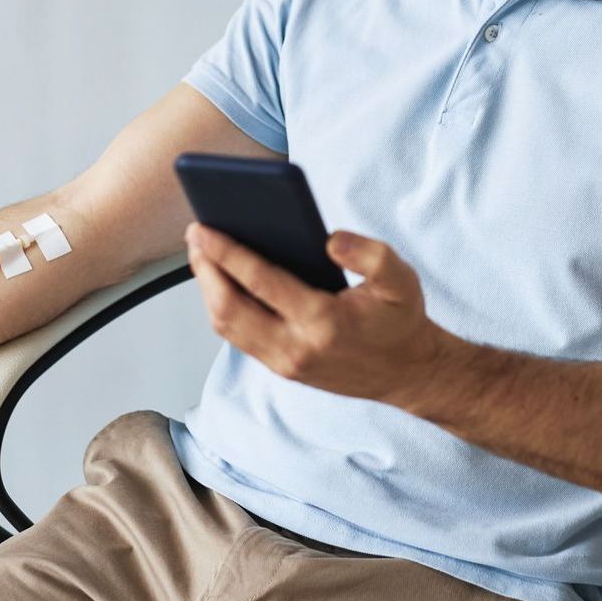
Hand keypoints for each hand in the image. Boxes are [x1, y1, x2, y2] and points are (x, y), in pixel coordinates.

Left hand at [184, 222, 448, 408]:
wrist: (407, 372)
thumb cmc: (400, 318)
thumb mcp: (401, 279)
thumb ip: (370, 254)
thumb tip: (329, 239)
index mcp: (323, 321)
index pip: (260, 282)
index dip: (227, 252)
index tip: (204, 227)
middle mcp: (296, 347)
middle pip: (229, 309)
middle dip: (205, 269)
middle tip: (194, 234)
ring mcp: (285, 363)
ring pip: (226, 327)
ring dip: (207, 289)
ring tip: (201, 253)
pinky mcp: (282, 368)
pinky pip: (238, 336)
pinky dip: (221, 306)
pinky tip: (220, 279)